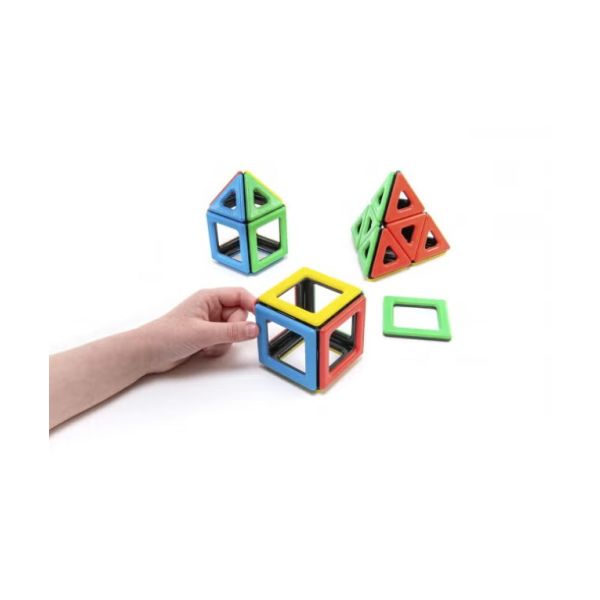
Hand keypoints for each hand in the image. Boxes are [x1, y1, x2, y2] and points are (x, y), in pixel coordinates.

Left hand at [141, 287, 258, 372]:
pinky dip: (218, 348)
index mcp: (209, 297)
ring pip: (234, 331)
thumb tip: (254, 329)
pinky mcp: (208, 337)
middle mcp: (211, 308)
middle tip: (219, 335)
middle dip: (234, 329)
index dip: (253, 304)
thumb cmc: (166, 335)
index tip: (264, 316)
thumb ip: (231, 331)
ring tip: (206, 344)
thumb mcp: (203, 333)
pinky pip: (226, 342)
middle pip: (240, 315)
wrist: (147, 354)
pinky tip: (202, 350)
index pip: (240, 295)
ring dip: (224, 341)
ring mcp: (210, 323)